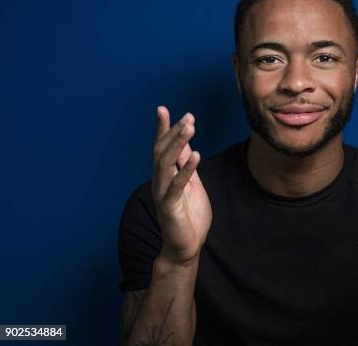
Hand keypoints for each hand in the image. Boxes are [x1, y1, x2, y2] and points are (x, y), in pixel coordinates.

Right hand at [151, 106, 211, 265]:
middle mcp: (160, 182)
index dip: (163, 128)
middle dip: (173, 132)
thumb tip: (186, 144)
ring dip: (178, 144)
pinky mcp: (170, 207)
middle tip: (187, 116)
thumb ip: (186, 166)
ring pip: (166, 164)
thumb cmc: (189, 217)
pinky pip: (177, 185)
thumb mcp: (191, 185)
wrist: (185, 248)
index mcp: (165, 176)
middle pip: (162, 151)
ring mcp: (163, 194)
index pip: (162, 148)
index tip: (163, 109)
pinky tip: (197, 155)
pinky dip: (187, 169)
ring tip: (190, 127)